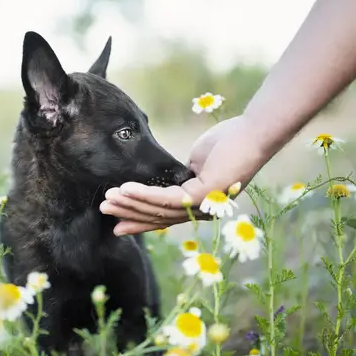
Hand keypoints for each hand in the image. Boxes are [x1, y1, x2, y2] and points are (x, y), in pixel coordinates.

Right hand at [99, 115, 270, 235]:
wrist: (251, 132)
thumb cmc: (227, 143)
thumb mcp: (196, 164)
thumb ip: (180, 177)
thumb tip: (166, 181)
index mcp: (199, 205)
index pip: (165, 216)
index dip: (140, 220)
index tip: (118, 223)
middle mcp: (201, 211)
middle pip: (158, 216)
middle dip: (129, 214)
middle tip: (105, 211)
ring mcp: (203, 206)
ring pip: (159, 209)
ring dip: (131, 204)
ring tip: (108, 199)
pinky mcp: (203, 195)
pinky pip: (166, 198)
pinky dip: (143, 194)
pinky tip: (125, 189)